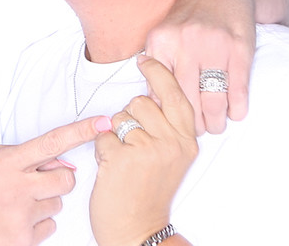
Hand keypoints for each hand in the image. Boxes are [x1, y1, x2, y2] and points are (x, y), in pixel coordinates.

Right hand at [0, 115, 110, 245]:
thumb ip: (23, 156)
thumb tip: (61, 162)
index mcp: (7, 162)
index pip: (53, 142)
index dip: (81, 131)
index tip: (104, 122)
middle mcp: (17, 187)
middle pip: (66, 180)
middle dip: (59, 180)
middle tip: (37, 182)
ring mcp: (20, 217)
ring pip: (57, 205)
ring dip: (44, 204)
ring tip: (14, 205)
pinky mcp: (22, 242)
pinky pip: (49, 228)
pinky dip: (37, 225)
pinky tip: (13, 222)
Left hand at [90, 56, 197, 245]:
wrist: (138, 231)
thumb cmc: (150, 192)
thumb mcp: (171, 157)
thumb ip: (166, 125)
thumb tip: (150, 90)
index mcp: (186, 141)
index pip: (174, 94)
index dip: (158, 73)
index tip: (145, 59)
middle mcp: (171, 143)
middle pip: (141, 101)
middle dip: (130, 117)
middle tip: (134, 145)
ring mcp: (147, 150)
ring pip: (119, 116)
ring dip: (115, 134)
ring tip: (125, 159)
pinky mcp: (122, 158)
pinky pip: (103, 136)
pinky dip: (102, 150)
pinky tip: (113, 169)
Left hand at [145, 3, 253, 134]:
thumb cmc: (189, 16)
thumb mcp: (164, 33)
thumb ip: (158, 64)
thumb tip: (153, 104)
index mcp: (161, 40)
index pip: (159, 90)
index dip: (166, 113)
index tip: (171, 124)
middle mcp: (185, 43)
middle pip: (186, 99)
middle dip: (192, 123)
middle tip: (196, 132)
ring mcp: (213, 46)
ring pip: (213, 99)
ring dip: (216, 120)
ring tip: (216, 126)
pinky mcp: (239, 48)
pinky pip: (237, 87)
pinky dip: (237, 107)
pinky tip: (236, 113)